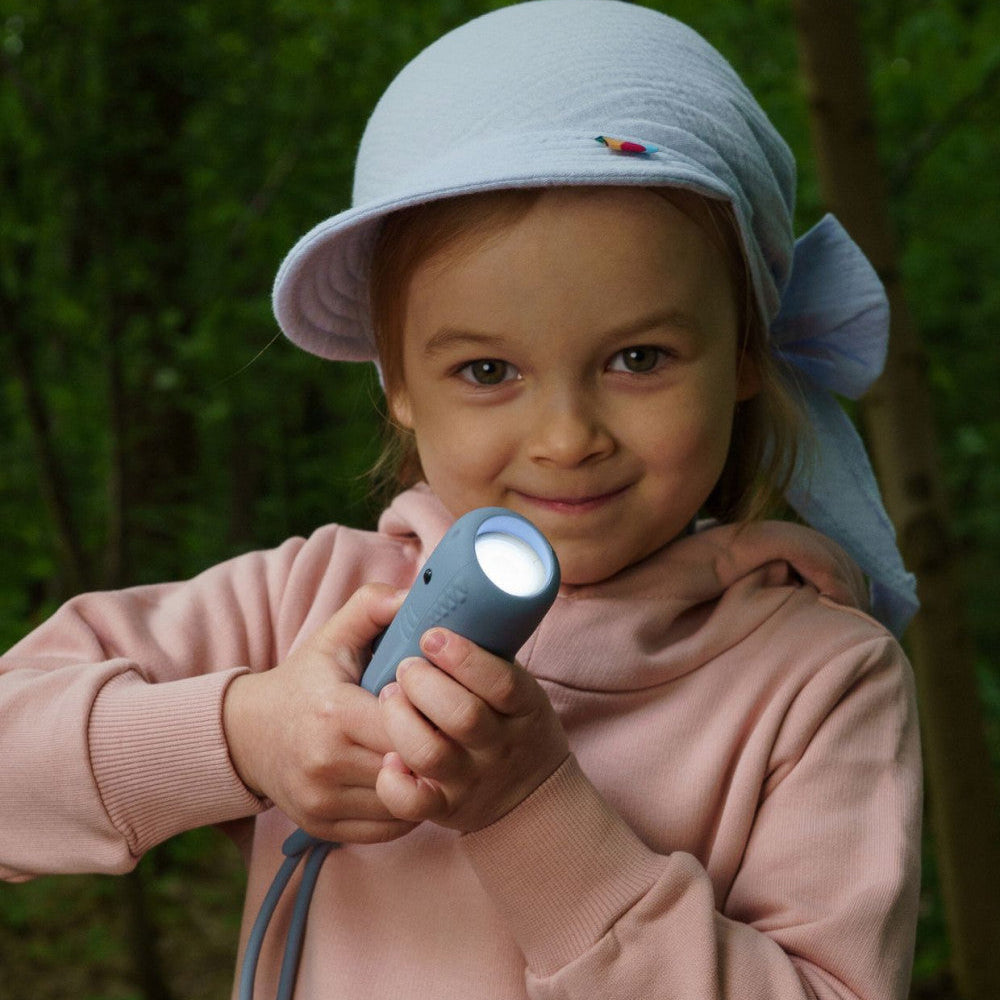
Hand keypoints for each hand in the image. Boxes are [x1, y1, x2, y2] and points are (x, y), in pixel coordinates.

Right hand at [222, 583, 417, 843]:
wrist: (247, 734)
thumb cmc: (304, 681)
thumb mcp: (332, 636)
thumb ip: (373, 606)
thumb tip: (418, 593)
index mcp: (334, 713)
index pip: (407, 723)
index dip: (431, 712)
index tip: (436, 700)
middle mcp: (326, 764)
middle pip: (410, 765)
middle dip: (436, 748)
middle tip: (449, 731)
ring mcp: (323, 801)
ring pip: (405, 802)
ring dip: (427, 781)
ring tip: (432, 755)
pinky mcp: (324, 827)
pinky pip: (389, 829)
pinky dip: (408, 808)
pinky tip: (410, 781)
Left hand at [375, 628, 569, 832]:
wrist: (530, 796)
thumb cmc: (511, 722)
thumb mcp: (517, 681)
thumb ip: (485, 650)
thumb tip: (436, 598)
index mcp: (523, 707)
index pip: (500, 682)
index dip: (463, 656)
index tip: (433, 635)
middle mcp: (499, 745)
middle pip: (463, 716)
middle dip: (424, 683)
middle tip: (406, 666)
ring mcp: (470, 778)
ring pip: (431, 754)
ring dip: (402, 719)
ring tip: (390, 695)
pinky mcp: (444, 807)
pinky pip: (414, 804)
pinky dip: (395, 781)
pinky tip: (387, 758)